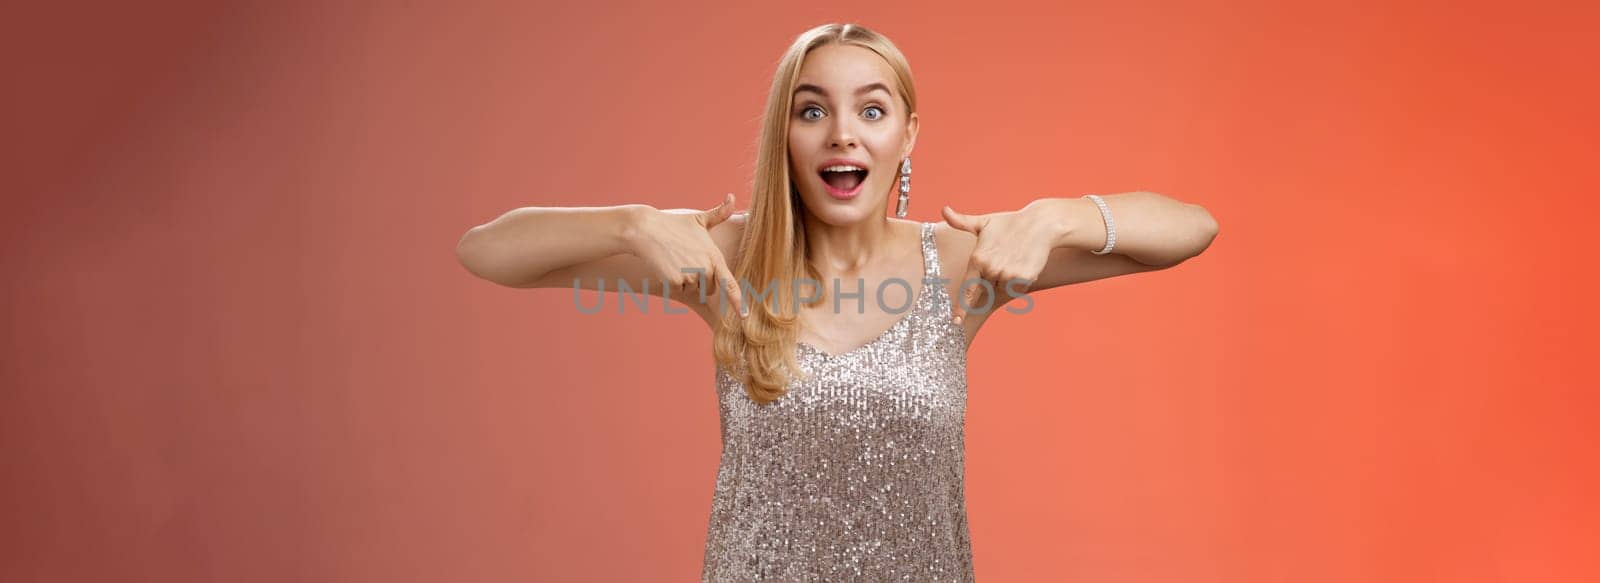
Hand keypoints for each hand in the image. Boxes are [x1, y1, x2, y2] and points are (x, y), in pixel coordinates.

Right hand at [630, 193, 745, 316]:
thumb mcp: (699, 219)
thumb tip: (732, 197)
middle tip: (687, 260)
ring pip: (692, 290)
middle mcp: (705, 268)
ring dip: (684, 280)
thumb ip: (719, 213)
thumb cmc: (674, 224)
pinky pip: (677, 290)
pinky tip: (666, 265)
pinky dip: (672, 282)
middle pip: (709, 288)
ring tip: (675, 260)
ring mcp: (689, 275)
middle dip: (701, 279)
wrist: (647, 229)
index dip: (738, 302)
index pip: (730, 284)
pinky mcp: (673, 281)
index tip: (744, 316)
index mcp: (714, 256)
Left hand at [942, 203, 1056, 323]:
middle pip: (988, 287)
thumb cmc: (1009, 223)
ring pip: (1003, 288)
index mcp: (978, 259)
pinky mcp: (1024, 279)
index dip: (961, 307)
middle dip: (993, 278)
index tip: (956, 321)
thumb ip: (961, 221)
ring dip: (1006, 280)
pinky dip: (1019, 281)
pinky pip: (1017, 288)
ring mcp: (1008, 276)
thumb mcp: (984, 222)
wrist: (1040, 224)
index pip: (967, 288)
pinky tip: (1022, 264)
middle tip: (1003, 258)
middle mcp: (992, 269)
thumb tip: (944, 209)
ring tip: (1012, 259)